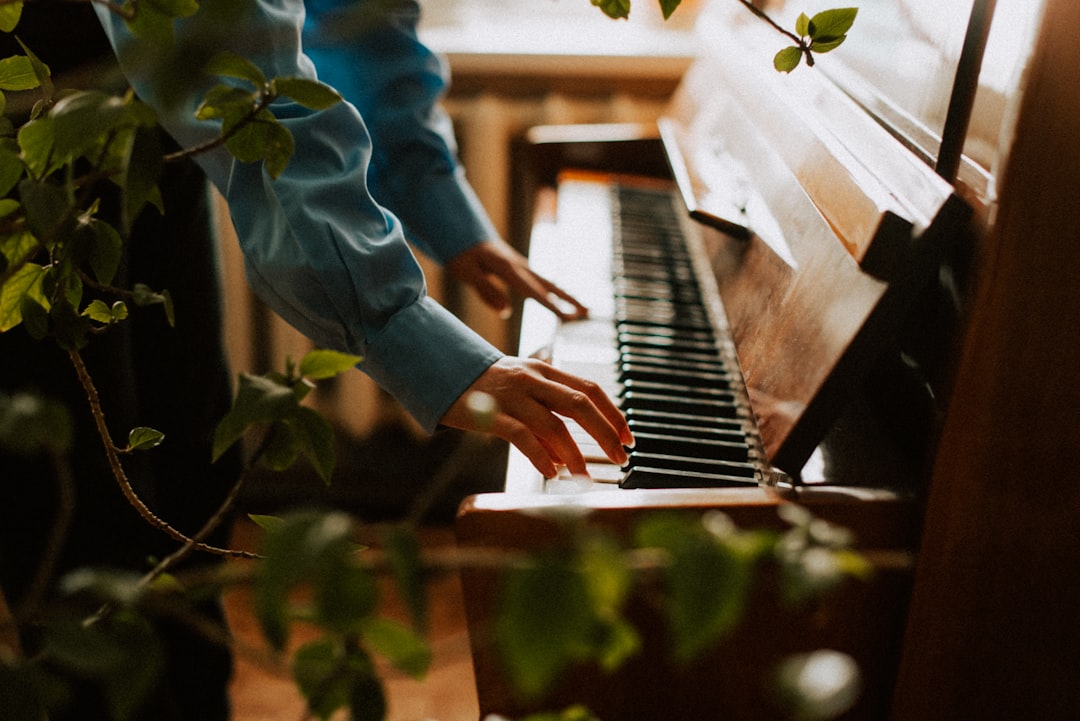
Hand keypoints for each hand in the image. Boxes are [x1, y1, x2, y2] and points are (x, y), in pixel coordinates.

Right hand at [439, 357, 632, 478]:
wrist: (442, 371)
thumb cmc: (487, 387)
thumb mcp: (522, 393)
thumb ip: (546, 419)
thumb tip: (566, 458)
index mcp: (545, 371)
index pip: (590, 389)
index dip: (613, 414)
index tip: (627, 438)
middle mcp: (532, 379)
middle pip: (580, 403)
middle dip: (605, 433)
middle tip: (619, 458)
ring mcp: (512, 395)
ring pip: (553, 423)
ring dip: (574, 453)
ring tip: (585, 476)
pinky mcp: (490, 412)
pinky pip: (521, 435)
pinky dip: (540, 455)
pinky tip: (551, 472)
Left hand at [445, 239, 588, 320]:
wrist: (462, 232)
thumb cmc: (461, 253)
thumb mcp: (466, 272)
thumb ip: (486, 291)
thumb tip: (506, 313)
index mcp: (507, 267)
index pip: (533, 291)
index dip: (552, 305)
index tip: (569, 317)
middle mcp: (519, 266)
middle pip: (548, 285)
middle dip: (569, 299)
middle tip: (588, 312)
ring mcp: (521, 266)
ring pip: (547, 283)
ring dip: (565, 295)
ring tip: (583, 310)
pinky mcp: (518, 268)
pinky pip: (540, 282)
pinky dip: (553, 291)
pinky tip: (561, 300)